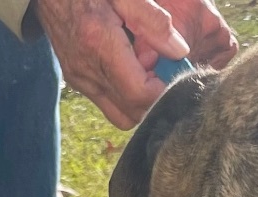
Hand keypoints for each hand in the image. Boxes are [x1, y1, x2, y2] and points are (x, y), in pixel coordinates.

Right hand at [31, 0, 236, 128]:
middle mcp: (87, 69)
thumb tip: (180, 51)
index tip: (169, 68)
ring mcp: (80, 79)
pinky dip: (126, 96)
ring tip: (144, 71)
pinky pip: (109, 104)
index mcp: (99, 43)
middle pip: (134, 112)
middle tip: (159, 70)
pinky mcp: (77, 80)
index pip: (140, 94)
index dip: (162, 89)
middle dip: (154, 98)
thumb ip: (152, 20)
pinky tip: (129, 71)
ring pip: (123, 115)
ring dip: (141, 102)